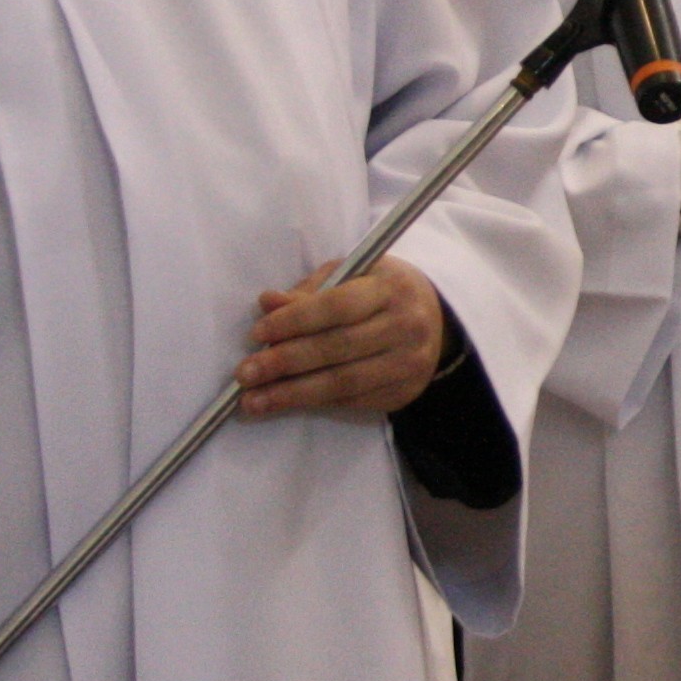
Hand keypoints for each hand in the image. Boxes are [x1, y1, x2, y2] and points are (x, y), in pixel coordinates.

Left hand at [241, 256, 450, 418]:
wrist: (435, 320)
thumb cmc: (380, 292)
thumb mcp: (350, 277)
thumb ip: (309, 292)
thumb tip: (267, 303)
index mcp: (390, 288)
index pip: (337, 306)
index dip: (294, 321)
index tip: (256, 334)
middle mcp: (407, 326)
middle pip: (337, 348)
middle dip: (284, 363)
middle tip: (244, 375)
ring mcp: (409, 363)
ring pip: (342, 383)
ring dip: (292, 394)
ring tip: (253, 401)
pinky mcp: (405, 391)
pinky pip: (352, 401)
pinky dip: (315, 403)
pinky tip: (286, 403)